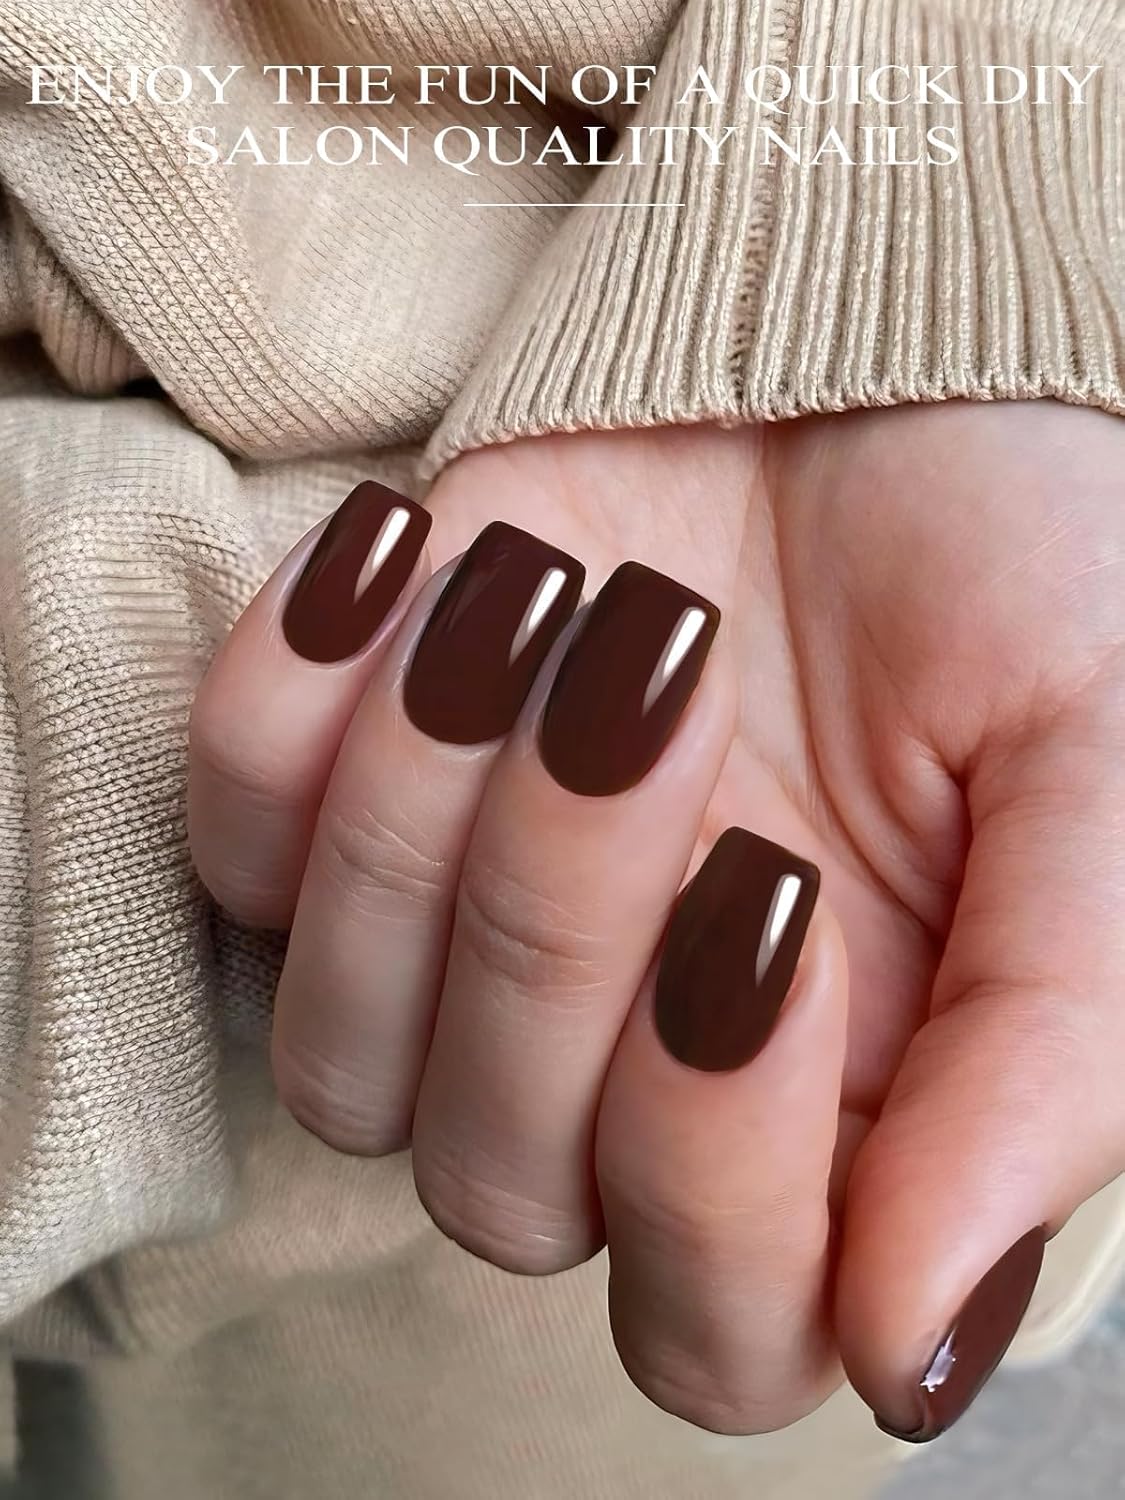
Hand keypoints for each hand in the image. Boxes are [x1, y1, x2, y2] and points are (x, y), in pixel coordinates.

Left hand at [188, 400, 1124, 1440]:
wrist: (873, 382)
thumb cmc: (1019, 581)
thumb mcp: (1102, 792)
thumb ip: (1043, 1069)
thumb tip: (911, 1356)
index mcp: (832, 1118)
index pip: (720, 1321)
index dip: (715, 1157)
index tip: (771, 887)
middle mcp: (627, 1076)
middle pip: (501, 1182)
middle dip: (562, 916)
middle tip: (664, 668)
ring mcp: (465, 954)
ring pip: (339, 1056)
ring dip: (421, 811)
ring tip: (561, 593)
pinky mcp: (349, 802)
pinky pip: (231, 847)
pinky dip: (283, 709)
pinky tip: (416, 563)